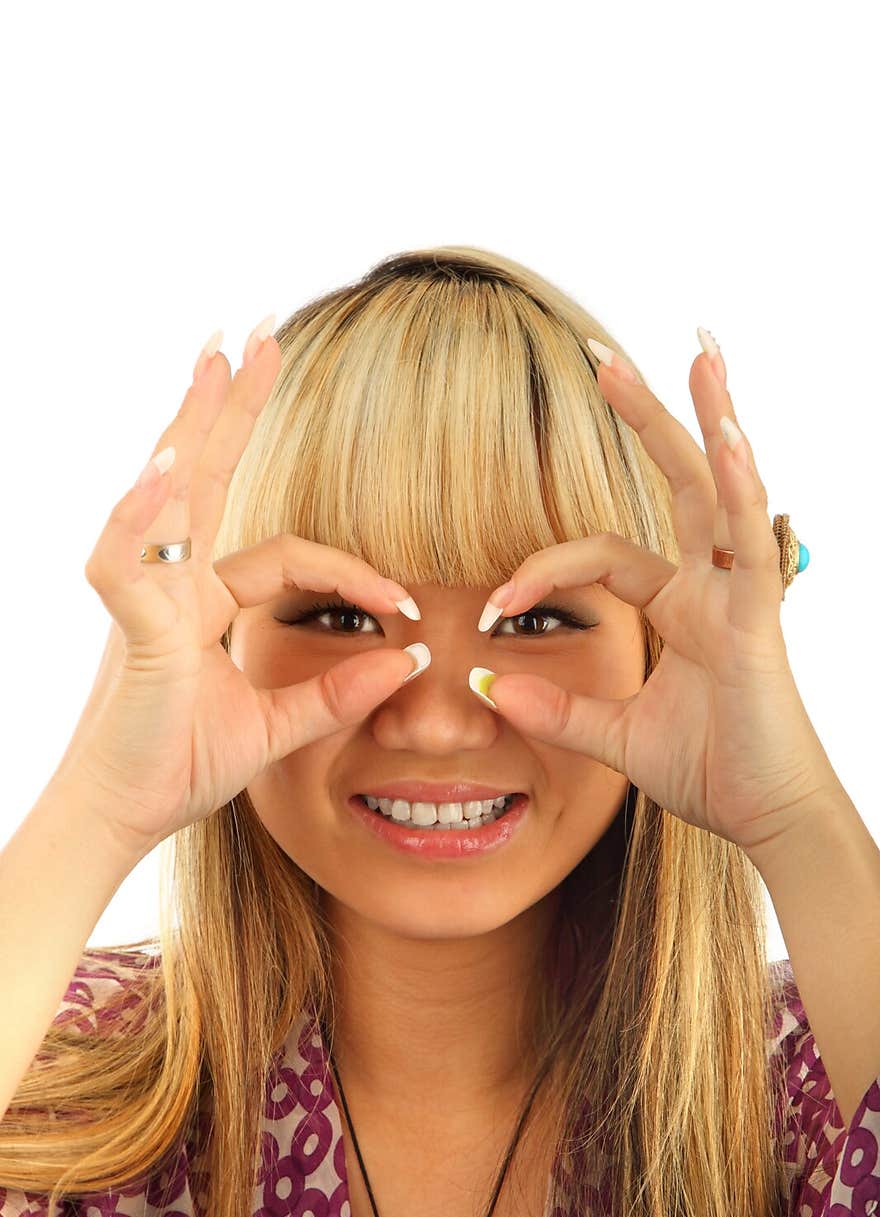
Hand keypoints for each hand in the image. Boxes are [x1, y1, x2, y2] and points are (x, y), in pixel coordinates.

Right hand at [54, 321, 423, 862]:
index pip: (287, 557)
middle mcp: (172, 586)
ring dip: (194, 424)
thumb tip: (411, 663)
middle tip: (257, 337)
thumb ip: (337, 694)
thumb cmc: (178, 768)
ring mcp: (145, 601)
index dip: (353, 573)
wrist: (121, 816)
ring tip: (216, 357)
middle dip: (234, 409)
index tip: (408, 606)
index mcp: (204, 603)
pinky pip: (128, 564)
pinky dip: (143, 517)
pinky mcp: (127, 631)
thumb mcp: (275, 728)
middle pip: (211, 482)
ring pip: (170, 496)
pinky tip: (167, 468)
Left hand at [475, 332, 835, 857]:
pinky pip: (749, 544)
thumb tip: (483, 687)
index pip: (600, 555)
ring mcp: (739, 595)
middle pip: (677, 483)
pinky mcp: (758, 620)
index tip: (491, 605)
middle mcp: (710, 586)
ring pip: (720, 490)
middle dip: (647, 416)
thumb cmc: (709, 773)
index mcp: (678, 605)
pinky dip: (741, 488)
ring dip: (704, 419)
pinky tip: (727, 434)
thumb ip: (553, 709)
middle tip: (608, 356)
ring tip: (697, 351)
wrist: (765, 818)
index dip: (540, 571)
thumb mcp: (613, 736)